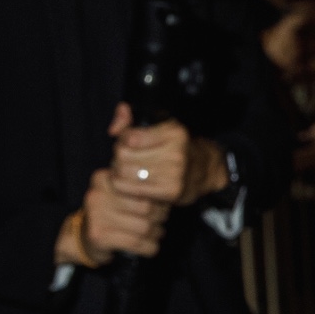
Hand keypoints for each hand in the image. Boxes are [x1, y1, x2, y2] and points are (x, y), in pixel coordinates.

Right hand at [63, 167, 169, 264]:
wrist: (83, 239)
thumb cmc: (110, 215)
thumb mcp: (119, 195)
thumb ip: (139, 189)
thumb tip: (169, 195)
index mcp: (104, 178)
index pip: (143, 185)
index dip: (158, 198)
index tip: (162, 206)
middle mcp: (98, 193)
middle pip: (146, 206)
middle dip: (160, 217)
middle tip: (160, 222)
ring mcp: (96, 215)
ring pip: (144, 226)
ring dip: (156, 234)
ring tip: (156, 234)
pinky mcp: (99, 235)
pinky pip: (136, 242)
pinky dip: (149, 247)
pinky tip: (150, 247)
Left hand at [107, 102, 228, 205]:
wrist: (201, 171)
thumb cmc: (174, 148)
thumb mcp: (157, 127)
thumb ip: (128, 121)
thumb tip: (113, 130)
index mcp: (174, 133)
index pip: (129, 137)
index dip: (122, 140)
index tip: (128, 144)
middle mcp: (176, 153)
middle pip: (123, 155)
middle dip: (119, 157)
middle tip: (126, 160)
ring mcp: (175, 174)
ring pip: (123, 173)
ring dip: (119, 173)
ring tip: (127, 171)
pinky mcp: (170, 192)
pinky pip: (129, 188)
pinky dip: (124, 186)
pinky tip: (130, 184)